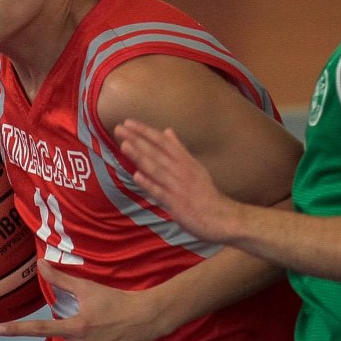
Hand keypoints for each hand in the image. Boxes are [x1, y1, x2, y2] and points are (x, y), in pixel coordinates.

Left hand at [115, 119, 237, 242]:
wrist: (221, 217)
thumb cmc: (205, 193)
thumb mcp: (194, 166)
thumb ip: (179, 149)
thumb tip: (167, 130)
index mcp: (185, 161)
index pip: (162, 141)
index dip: (145, 131)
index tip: (128, 122)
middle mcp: (182, 171)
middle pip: (157, 152)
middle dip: (138, 139)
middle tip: (119, 128)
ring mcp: (179, 187)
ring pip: (157, 169)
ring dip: (140, 157)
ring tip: (124, 145)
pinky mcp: (177, 204)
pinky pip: (161, 193)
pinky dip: (149, 184)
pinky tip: (137, 176)